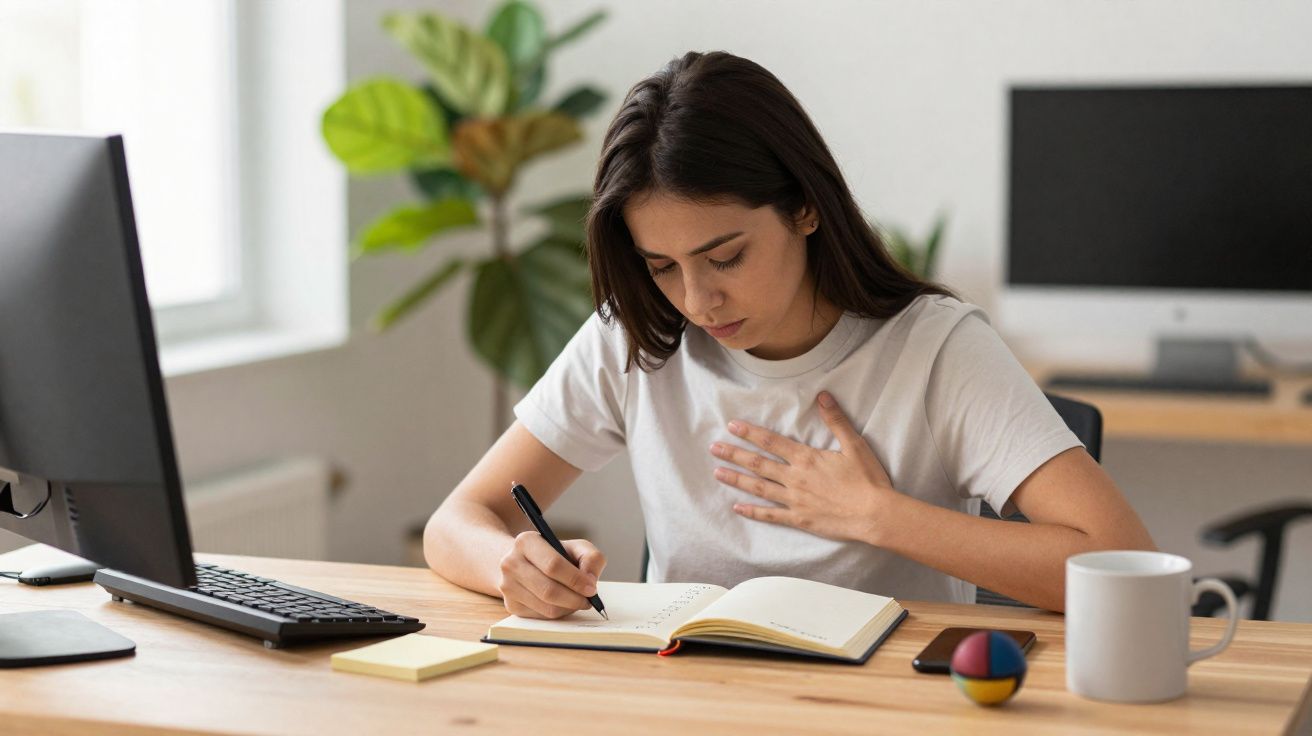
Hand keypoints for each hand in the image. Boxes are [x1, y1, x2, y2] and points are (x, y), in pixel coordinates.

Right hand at [497, 533, 605, 618]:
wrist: (524, 562)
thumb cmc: (554, 555)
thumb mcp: (575, 547)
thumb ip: (591, 558)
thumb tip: (590, 580)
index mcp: (526, 542)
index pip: (553, 565)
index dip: (575, 579)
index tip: (591, 588)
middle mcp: (511, 563)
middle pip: (548, 590)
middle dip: (574, 598)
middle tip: (589, 600)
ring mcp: (508, 586)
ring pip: (546, 607)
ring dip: (568, 608)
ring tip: (578, 600)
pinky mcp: (511, 605)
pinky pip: (541, 617)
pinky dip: (558, 613)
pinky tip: (563, 604)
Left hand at [710, 391, 897, 544]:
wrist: (875, 514)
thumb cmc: (868, 480)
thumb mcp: (854, 445)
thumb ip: (836, 420)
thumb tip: (823, 395)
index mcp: (806, 459)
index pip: (771, 442)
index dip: (750, 433)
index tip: (732, 426)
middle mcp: (795, 478)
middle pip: (758, 464)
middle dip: (734, 454)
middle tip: (714, 448)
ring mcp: (794, 500)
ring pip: (758, 488)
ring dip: (736, 479)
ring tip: (717, 473)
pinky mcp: (799, 519)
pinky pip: (770, 515)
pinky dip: (753, 512)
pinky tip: (737, 508)